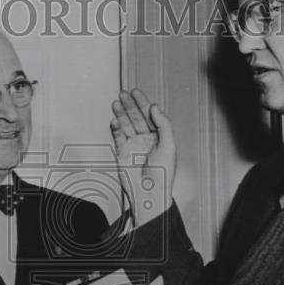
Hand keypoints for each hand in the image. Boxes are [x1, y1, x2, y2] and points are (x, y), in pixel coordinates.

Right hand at [110, 89, 175, 225]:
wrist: (149, 192)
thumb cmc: (162, 173)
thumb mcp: (168, 145)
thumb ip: (163, 124)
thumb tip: (154, 107)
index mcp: (159, 136)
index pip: (150, 115)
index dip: (143, 103)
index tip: (136, 92)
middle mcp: (146, 139)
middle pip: (136, 117)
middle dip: (130, 105)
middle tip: (123, 93)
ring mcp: (133, 145)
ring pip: (126, 124)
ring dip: (121, 113)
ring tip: (116, 102)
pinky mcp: (122, 152)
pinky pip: (118, 136)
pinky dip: (116, 128)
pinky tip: (115, 120)